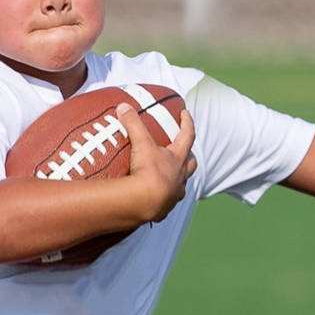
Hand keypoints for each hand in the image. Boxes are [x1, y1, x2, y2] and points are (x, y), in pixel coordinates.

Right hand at [115, 104, 197, 222]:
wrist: (145, 202)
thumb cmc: (148, 171)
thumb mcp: (141, 143)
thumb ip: (133, 123)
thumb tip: (124, 107)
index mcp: (177, 158)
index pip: (188, 135)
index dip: (187, 122)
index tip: (185, 113)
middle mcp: (180, 175)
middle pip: (191, 162)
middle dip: (188, 154)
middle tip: (183, 149)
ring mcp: (175, 193)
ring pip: (182, 184)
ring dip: (178, 178)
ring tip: (170, 175)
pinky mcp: (165, 207)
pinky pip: (167, 202)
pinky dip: (164, 198)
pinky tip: (156, 198)